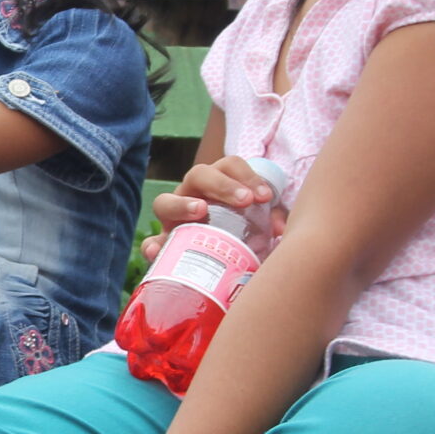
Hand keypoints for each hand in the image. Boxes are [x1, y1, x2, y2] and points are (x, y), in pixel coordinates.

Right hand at [142, 155, 288, 261]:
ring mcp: (173, 218)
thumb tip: (282, 229)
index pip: (228, 166)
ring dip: (182, 204)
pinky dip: (153, 245)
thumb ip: (269, 220)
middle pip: (198, 175)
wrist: (219, 267)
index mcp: (217, 184)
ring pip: (165, 201)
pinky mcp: (163, 244)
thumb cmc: (241, 236)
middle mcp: (192, 194)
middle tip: (244, 201)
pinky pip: (152, 242)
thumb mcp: (258, 224)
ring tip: (201, 211)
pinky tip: (158, 251)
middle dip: (221, 184)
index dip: (246, 176)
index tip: (264, 197)